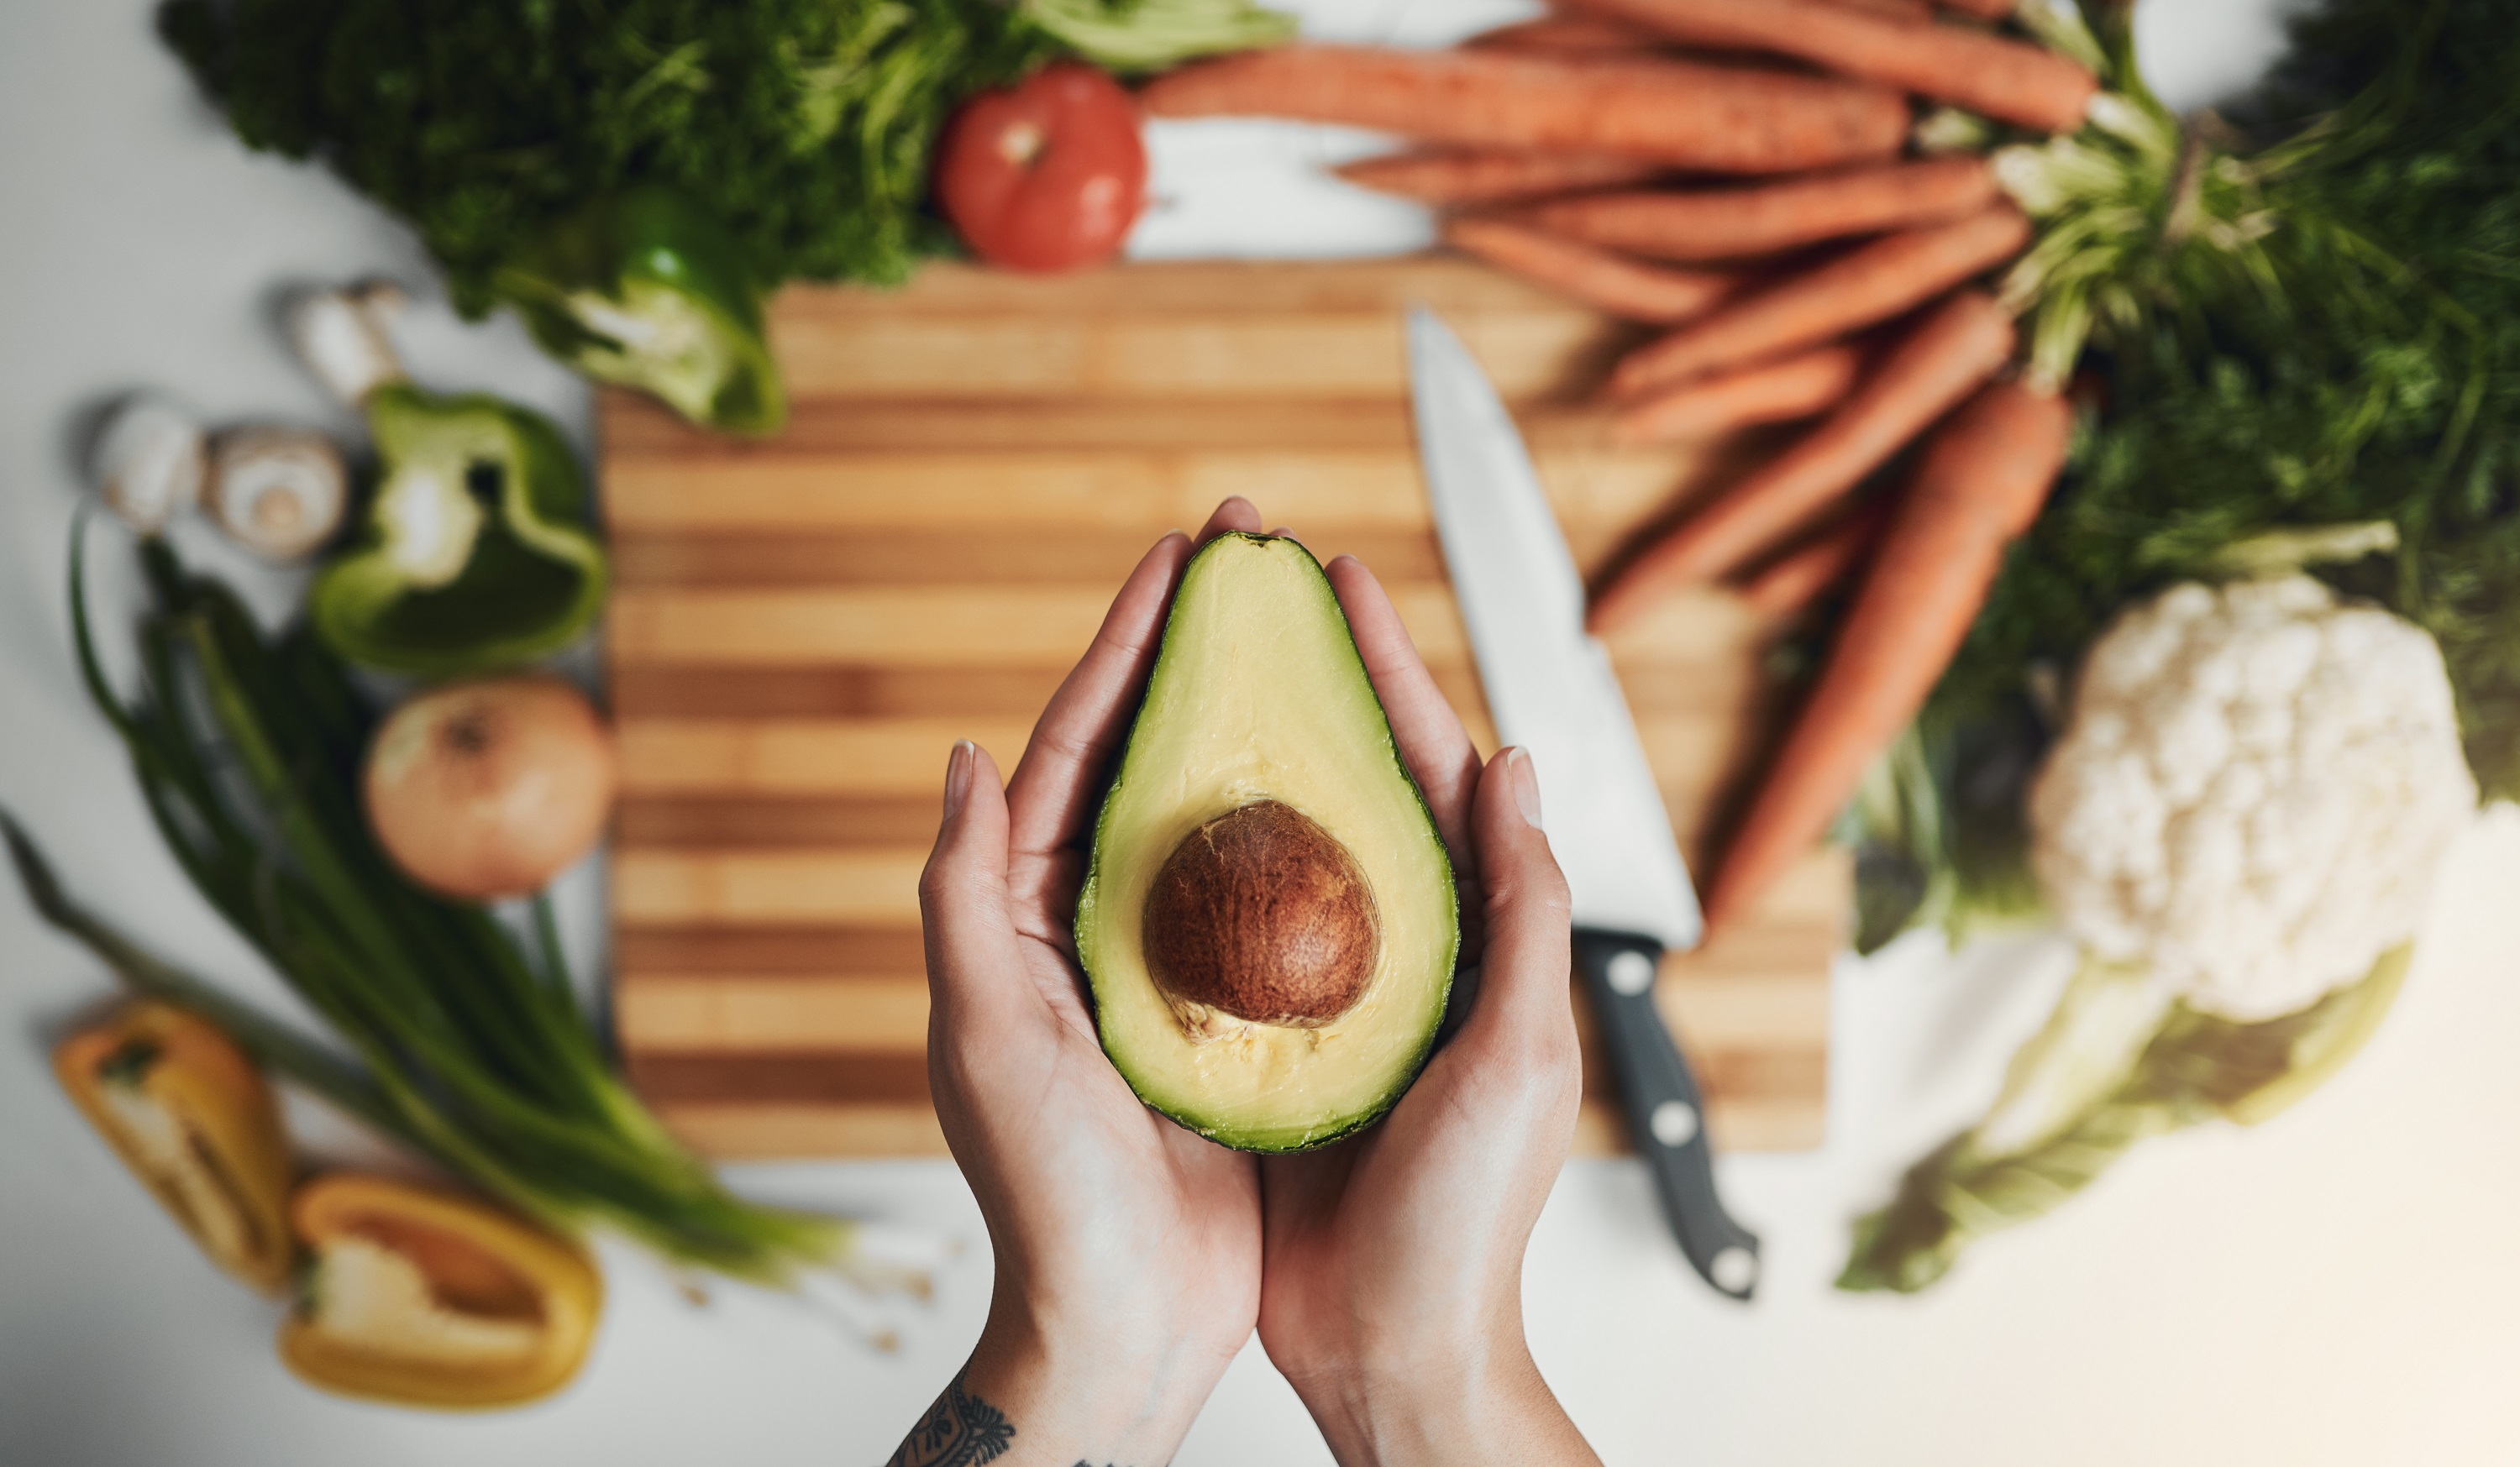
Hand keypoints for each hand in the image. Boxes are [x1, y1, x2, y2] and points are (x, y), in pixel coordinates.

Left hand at [903, 504, 1266, 1465]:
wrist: (1122, 1319)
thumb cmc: (1046, 1192)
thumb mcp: (982, 1031)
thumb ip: (962, 893)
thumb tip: (965, 757)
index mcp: (1021, 912)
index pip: (1072, 747)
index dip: (1127, 646)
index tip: (1180, 561)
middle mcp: (1091, 923)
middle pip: (1146, 755)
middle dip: (1195, 652)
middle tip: (1248, 560)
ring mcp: (1165, 961)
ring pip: (1214, 809)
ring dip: (1254, 719)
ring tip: (1303, 639)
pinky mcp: (1233, 1009)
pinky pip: (1272, 890)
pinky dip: (1304, 822)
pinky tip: (1350, 779)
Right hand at [1254, 545, 1598, 1466]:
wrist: (1390, 1344)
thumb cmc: (1467, 1219)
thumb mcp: (1518, 1054)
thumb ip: (1524, 910)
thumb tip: (1510, 764)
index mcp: (1476, 935)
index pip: (1431, 769)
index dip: (1383, 668)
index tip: (1332, 580)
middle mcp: (1402, 946)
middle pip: (1351, 781)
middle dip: (1304, 680)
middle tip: (1247, 592)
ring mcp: (1330, 988)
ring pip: (1282, 836)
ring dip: (1244, 749)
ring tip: (1194, 666)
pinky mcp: (1266, 1037)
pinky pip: (1227, 918)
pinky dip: (1195, 852)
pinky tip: (1151, 807)